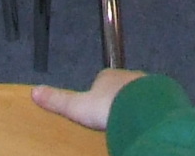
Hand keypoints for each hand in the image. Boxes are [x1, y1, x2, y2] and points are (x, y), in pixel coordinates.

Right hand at [31, 74, 145, 132]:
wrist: (142, 108)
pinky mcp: (160, 93)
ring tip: (130, 119)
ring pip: (137, 92)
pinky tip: (145, 119)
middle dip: (117, 97)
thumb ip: (59, 100)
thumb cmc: (107, 106)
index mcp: (106, 76)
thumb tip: (34, 91)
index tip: (98, 106)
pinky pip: (153, 99)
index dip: (98, 93)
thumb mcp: (79, 107)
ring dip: (134, 102)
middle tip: (115, 115)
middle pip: (120, 86)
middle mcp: (126, 75)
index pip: (100, 80)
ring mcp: (145, 82)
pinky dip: (149, 107)